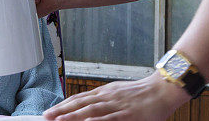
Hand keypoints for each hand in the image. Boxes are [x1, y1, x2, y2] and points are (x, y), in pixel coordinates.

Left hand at [42, 74, 189, 120]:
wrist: (162, 90)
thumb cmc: (141, 94)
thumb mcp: (118, 92)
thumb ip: (104, 99)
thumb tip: (88, 106)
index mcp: (104, 92)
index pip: (79, 98)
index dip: (63, 105)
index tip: (51, 110)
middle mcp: (107, 97)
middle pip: (80, 104)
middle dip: (62, 111)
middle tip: (46, 116)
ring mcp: (116, 106)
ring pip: (90, 111)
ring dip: (73, 116)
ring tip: (58, 120)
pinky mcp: (127, 114)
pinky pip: (109, 118)